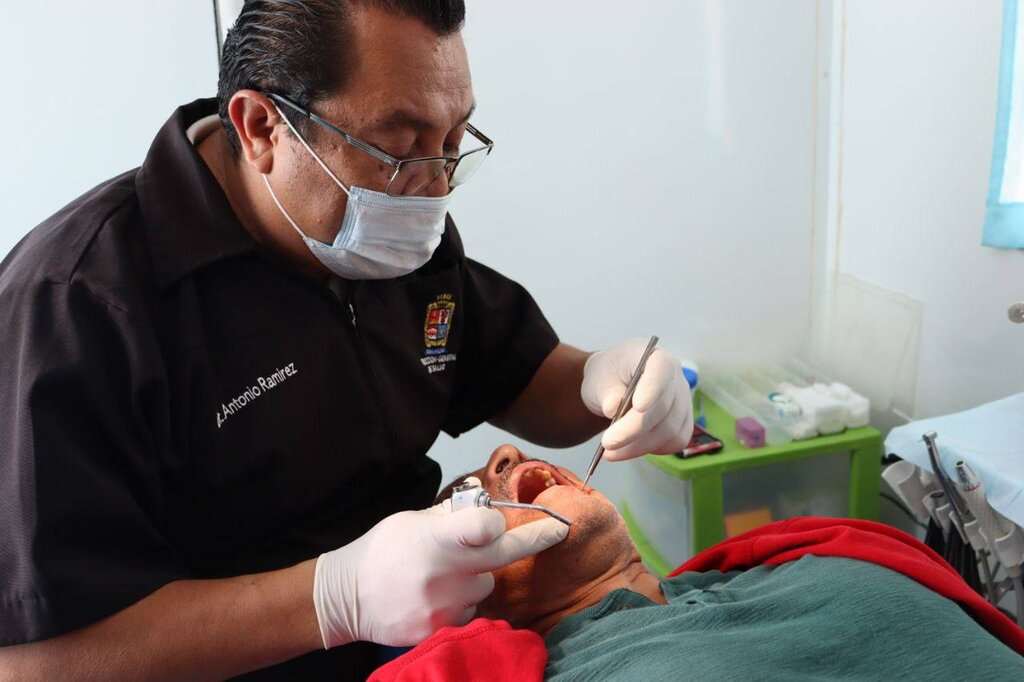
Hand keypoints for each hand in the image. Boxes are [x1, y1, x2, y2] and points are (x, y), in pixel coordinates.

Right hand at [312, 500, 568, 646]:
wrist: (346, 598)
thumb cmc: (382, 550)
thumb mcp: (412, 521)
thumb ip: (451, 517)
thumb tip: (485, 509)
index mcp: (435, 539)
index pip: (484, 527)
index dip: (498, 521)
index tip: (505, 519)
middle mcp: (444, 574)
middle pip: (503, 556)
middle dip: (536, 539)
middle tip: (559, 529)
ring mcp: (445, 606)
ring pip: (485, 586)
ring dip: (478, 576)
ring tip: (447, 574)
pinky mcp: (442, 629)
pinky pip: (471, 612)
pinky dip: (463, 603)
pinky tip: (439, 596)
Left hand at [581, 338, 693, 460]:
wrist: (613, 384)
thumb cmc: (607, 376)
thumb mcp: (598, 378)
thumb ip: (607, 391)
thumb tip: (613, 408)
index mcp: (654, 356)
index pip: (661, 369)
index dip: (653, 388)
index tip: (638, 407)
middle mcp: (675, 377)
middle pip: (663, 407)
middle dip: (634, 430)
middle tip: (608, 443)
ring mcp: (683, 400)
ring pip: (669, 429)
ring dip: (639, 445)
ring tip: (612, 452)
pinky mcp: (683, 421)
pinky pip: (676, 440)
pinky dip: (654, 449)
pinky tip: (633, 448)